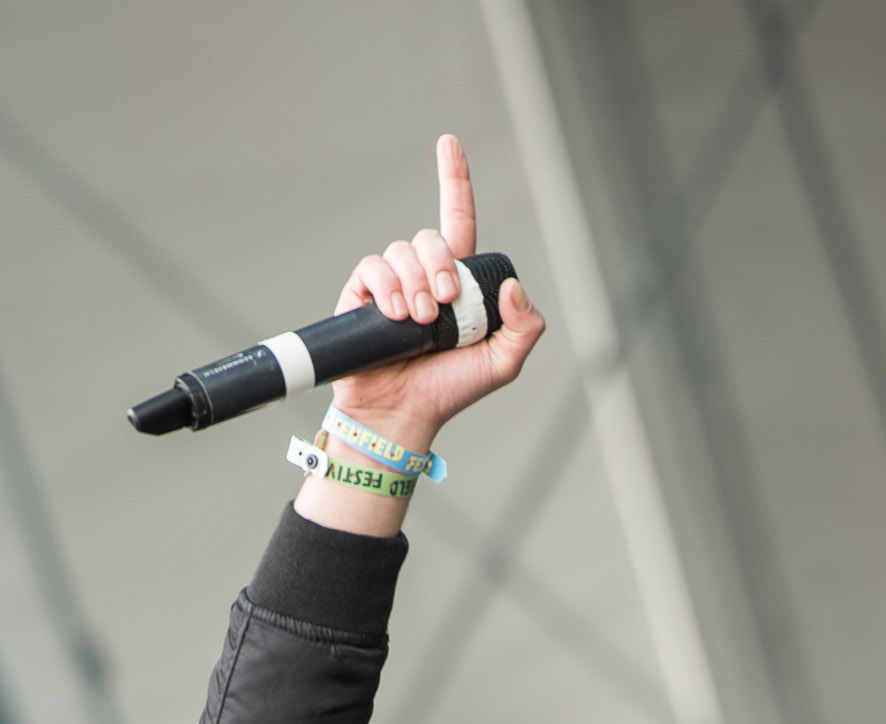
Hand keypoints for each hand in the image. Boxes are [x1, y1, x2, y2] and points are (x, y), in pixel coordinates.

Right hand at [328, 134, 542, 453]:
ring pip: (402, 251)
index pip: (457, 220)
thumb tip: (514, 286)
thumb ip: (524, 327)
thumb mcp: (503, 364)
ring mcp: (390, 284)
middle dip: (442, 267)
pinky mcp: (360, 296)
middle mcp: (422, 277)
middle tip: (447, 306)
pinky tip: (395, 314)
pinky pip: (374, 268)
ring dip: (416, 284)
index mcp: (456, 283)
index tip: (449, 144)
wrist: (401, 417)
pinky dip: (387, 287)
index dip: (454, 180)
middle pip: (431, 237)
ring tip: (420, 321)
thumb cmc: (449, 391)